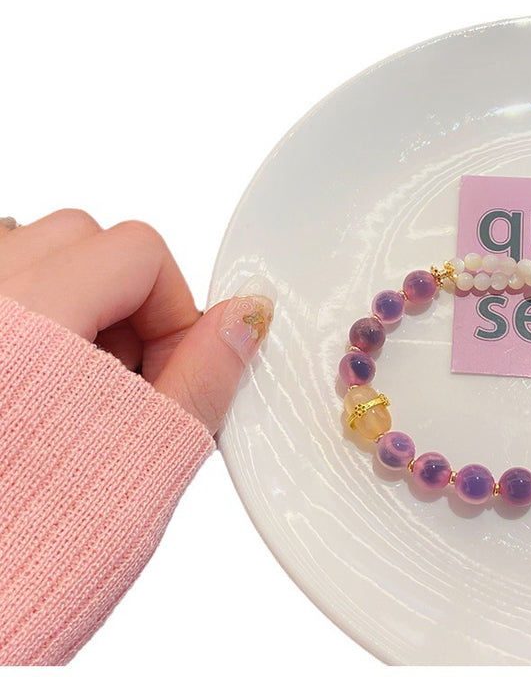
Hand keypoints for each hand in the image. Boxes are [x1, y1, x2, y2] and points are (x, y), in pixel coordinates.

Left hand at [0, 209, 273, 433]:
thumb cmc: (19, 552)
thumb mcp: (139, 460)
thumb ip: (203, 376)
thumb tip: (244, 320)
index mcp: (24, 322)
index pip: (137, 251)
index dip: (177, 309)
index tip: (173, 370)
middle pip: (84, 240)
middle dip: (128, 302)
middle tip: (126, 379)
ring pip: (36, 253)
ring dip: (79, 303)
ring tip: (77, 386)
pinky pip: (3, 282)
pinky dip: (34, 316)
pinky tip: (34, 383)